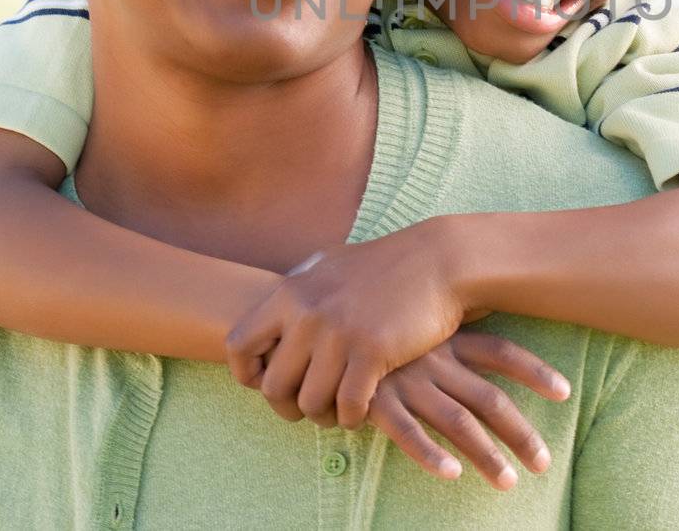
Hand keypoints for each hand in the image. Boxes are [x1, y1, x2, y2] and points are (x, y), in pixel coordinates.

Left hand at [226, 217, 475, 428]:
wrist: (439, 262)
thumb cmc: (384, 266)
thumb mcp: (330, 265)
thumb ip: (297, 292)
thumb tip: (268, 322)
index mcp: (291, 292)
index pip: (239, 345)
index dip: (248, 374)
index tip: (267, 383)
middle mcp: (308, 313)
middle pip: (273, 386)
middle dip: (287, 407)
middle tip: (306, 409)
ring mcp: (339, 333)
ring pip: (310, 403)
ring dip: (323, 416)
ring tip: (336, 411)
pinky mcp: (373, 352)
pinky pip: (348, 406)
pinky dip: (352, 417)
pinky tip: (361, 410)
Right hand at [367, 331, 569, 489]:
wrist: (319, 321)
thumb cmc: (375, 323)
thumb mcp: (417, 316)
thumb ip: (449, 325)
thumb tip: (490, 313)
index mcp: (448, 338)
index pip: (502, 352)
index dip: (535, 372)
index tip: (565, 392)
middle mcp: (434, 360)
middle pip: (489, 399)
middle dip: (520, 432)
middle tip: (544, 463)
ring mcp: (407, 381)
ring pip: (457, 422)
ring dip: (486, 454)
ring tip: (509, 483)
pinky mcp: (375, 401)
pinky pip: (407, 433)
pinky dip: (430, 454)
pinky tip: (452, 475)